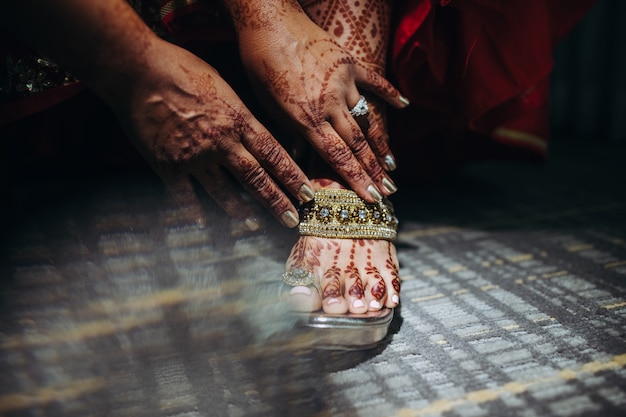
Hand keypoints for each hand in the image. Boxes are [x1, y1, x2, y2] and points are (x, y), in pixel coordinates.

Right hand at [110, 38, 313, 227]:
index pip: (274, 154)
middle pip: (256, 178)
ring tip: (253, 223)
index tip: (308, 194)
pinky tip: (204, 223)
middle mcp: (221, 142)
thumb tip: (256, 134)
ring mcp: (194, 157)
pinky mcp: (168, 165)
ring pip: (224, 193)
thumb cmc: (182, 68)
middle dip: (277, 201)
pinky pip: (186, 197)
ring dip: (241, 211)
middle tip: (292, 220)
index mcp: (238, 120)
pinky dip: (195, 212)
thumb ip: (240, 114)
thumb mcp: (224, 86)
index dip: (293, 177)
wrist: (138, 69)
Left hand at [225, 0, 407, 201]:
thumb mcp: (267, 106)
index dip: (356, 180)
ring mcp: (343, 82)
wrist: (269, 21)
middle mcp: (329, 103)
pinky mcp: (350, 62)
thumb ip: (289, 133)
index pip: (337, 157)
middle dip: (373, 172)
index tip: (372, 198)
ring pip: (367, 120)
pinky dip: (390, 94)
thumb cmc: (260, 65)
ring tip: (392, 166)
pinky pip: (375, 81)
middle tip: (390, 191)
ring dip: (381, 145)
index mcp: (306, 117)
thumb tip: (299, 159)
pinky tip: (404, 107)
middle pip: (357, 144)